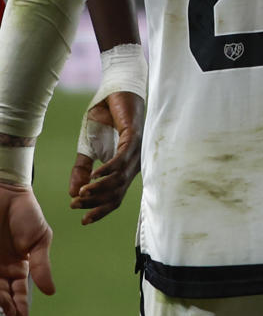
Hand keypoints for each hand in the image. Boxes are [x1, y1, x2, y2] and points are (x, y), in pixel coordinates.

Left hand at [0, 185, 52, 315]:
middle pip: (4, 292)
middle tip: (11, 313)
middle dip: (7, 304)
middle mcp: (2, 267)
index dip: (20, 303)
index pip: (19, 289)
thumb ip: (41, 266)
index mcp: (20, 264)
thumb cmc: (26, 214)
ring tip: (3, 307)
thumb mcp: (40, 240)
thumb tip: (50, 291)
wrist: (6, 194)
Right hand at [69, 91, 143, 224]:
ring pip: (120, 179)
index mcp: (123, 169)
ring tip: (81, 194)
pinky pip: (122, 159)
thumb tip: (74, 193)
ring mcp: (135, 152)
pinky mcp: (134, 138)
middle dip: (96, 203)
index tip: (83, 221)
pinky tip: (94, 177)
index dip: (101, 210)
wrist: (112, 93)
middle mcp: (133, 164)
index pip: (115, 197)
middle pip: (118, 193)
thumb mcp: (87, 147)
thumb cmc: (104, 120)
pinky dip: (108, 170)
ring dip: (99, 189)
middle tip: (76, 206)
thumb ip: (82, 169)